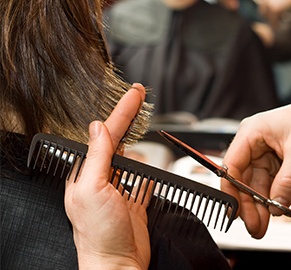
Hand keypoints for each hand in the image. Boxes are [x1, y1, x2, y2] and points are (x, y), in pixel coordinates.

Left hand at [64, 84, 150, 269]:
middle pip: (117, 141)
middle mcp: (101, 180)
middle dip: (127, 118)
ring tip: (139, 119)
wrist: (118, 265)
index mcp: (86, 174)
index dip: (121, 113)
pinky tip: (146, 161)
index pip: (106, 135)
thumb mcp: (93, 189)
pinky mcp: (133, 201)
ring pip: (130, 158)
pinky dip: (146, 169)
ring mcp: (118, 190)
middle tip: (138, 97)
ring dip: (136, 139)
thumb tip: (97, 128)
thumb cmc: (99, 235)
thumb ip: (97, 157)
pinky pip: (141, 179)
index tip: (134, 95)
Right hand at [221, 97, 290, 238]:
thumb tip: (276, 205)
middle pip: (241, 179)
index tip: (235, 211)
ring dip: (257, 206)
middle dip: (247, 204)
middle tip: (254, 227)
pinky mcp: (275, 163)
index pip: (231, 165)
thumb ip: (289, 179)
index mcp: (251, 133)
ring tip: (261, 227)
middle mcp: (253, 144)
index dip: (231, 190)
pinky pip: (268, 185)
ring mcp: (263, 154)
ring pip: (254, 185)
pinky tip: (272, 214)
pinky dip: (269, 200)